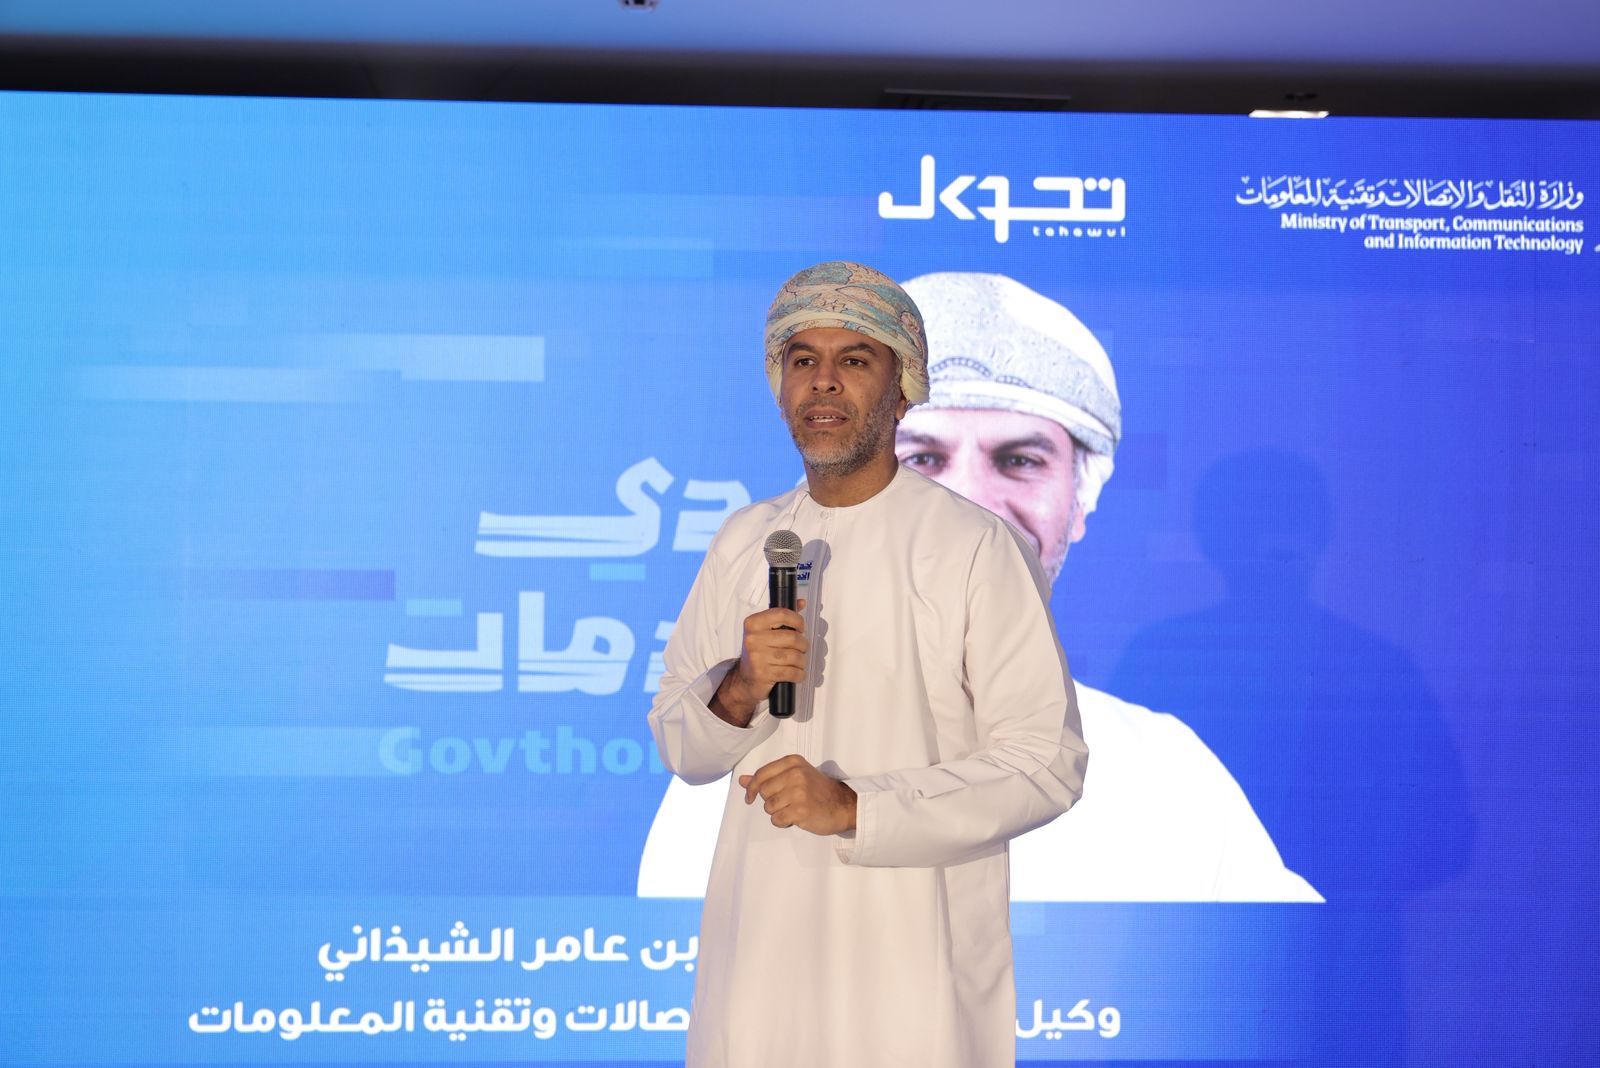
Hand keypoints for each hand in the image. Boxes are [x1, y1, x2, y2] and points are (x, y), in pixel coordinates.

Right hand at [710, 598, 807, 725]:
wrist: (744, 678)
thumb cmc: (758, 652)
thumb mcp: (764, 631)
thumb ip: (782, 616)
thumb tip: (800, 602)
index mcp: (753, 623)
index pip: (782, 614)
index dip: (798, 620)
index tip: (801, 627)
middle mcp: (753, 638)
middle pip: (792, 637)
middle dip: (803, 644)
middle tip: (802, 648)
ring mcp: (758, 657)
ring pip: (794, 656)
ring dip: (802, 661)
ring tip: (799, 661)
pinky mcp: (764, 674)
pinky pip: (791, 672)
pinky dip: (799, 674)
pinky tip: (797, 673)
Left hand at [739, 754, 855, 835]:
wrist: (843, 805)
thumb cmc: (817, 791)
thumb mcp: (795, 776)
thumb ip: (767, 777)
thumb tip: (741, 781)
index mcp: (793, 762)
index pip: (761, 774)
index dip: (751, 788)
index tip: (749, 797)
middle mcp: (795, 774)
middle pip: (763, 792)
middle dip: (770, 801)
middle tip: (786, 802)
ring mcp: (799, 792)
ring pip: (769, 807)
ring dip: (777, 812)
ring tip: (793, 809)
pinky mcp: (801, 810)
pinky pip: (776, 819)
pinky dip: (782, 822)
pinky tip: (795, 818)